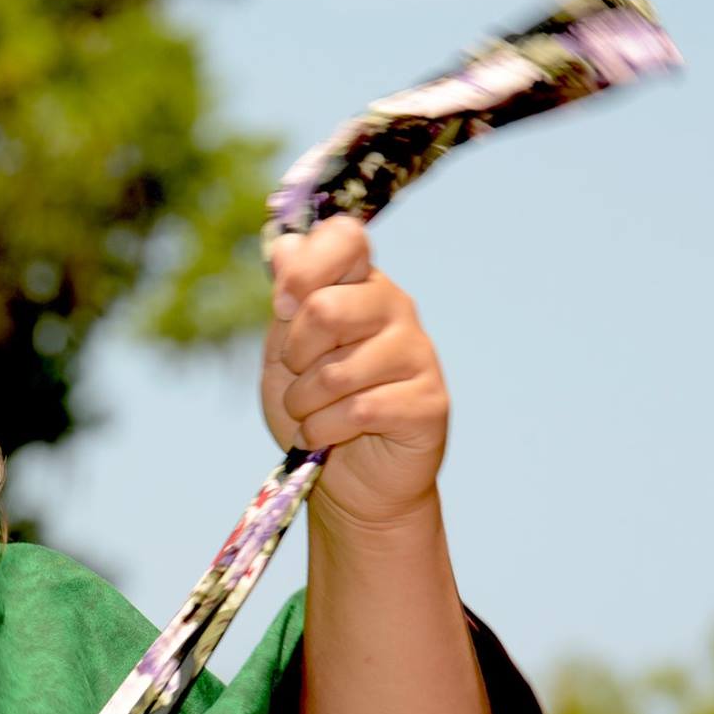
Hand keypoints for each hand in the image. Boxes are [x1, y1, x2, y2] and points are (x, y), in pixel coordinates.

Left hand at [260, 217, 448, 530]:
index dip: (304, 268)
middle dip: (295, 356)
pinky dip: (325, 429)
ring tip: (313, 413)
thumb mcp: (285, 349)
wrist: (347, 477)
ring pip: (337, 371)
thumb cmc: (313, 406)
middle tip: (301, 376)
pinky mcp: (430, 401)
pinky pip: (359, 409)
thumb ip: (288, 299)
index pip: (344, 237)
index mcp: (358, 283)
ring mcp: (417, 352)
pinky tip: (333, 434)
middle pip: (327, 309)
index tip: (283, 307)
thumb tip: (284, 246)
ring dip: (305, 403)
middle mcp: (395, 307)